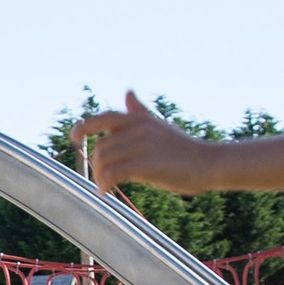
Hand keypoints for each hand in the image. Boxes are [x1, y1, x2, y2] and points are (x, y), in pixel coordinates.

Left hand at [74, 93, 220, 194]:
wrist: (209, 163)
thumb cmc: (183, 149)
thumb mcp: (159, 126)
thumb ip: (139, 112)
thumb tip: (128, 92)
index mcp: (139, 119)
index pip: (104, 117)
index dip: (85, 126)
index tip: (74, 137)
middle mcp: (138, 129)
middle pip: (102, 146)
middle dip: (97, 164)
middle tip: (101, 179)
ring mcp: (141, 146)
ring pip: (105, 160)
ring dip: (99, 176)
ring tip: (104, 187)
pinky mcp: (145, 164)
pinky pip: (113, 173)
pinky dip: (105, 184)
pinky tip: (106, 192)